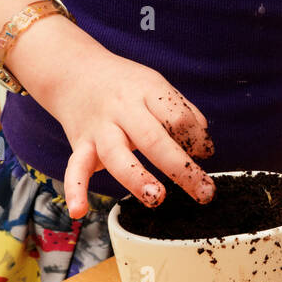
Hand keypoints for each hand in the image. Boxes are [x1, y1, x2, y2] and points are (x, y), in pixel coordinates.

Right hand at [46, 45, 215, 218]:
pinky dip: (75, 189)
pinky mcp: (80, 144)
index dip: (197, 139)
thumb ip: (182, 113)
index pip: (177, 118)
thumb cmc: (125, 84)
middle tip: (204, 191)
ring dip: (136, 178)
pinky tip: (79, 210)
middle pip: (152, 139)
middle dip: (180, 168)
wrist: (75, 71)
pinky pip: (75, 167)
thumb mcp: (156, 86)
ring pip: (116, 154)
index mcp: (147, 91)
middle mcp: (122, 109)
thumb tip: (204, 149)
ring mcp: (99, 128)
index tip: (206, 154)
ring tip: (156, 198)